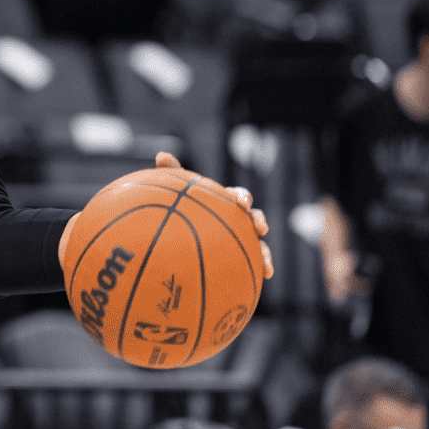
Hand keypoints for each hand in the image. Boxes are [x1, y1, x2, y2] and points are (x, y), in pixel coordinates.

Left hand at [155, 151, 273, 279]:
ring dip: (266, 250)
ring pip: (260, 242)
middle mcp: (238, 218)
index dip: (241, 198)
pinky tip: (266, 275)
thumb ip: (173, 174)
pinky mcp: (243, 256)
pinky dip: (264, 266)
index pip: (237, 196)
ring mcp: (243, 238)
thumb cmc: (183, 207)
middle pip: (253, 216)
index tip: (240, 203)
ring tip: (266, 260)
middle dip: (258, 220)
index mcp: (226, 201)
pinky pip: (256, 262)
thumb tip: (161, 154)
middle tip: (259, 226)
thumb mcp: (177, 192)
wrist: (184, 235)